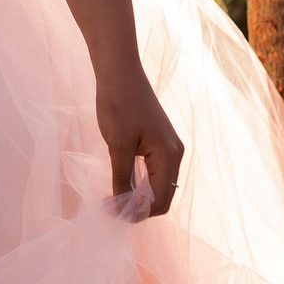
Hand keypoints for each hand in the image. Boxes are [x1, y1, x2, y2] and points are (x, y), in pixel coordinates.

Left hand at [95, 68, 183, 216]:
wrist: (119, 70)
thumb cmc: (118, 104)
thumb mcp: (118, 145)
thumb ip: (122, 180)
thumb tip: (123, 209)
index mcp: (169, 156)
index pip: (159, 201)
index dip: (136, 213)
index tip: (110, 212)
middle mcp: (175, 153)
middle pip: (162, 196)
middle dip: (138, 207)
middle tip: (109, 208)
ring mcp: (168, 147)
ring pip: (158, 185)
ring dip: (138, 196)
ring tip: (112, 197)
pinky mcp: (159, 141)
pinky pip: (154, 172)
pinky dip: (139, 183)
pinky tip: (120, 182)